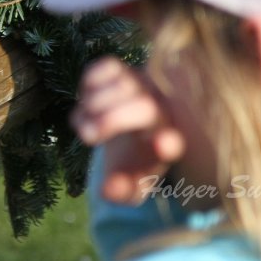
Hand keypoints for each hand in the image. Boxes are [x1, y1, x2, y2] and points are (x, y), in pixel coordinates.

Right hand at [71, 58, 184, 204]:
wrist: (131, 133)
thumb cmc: (132, 163)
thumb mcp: (129, 186)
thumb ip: (122, 193)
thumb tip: (108, 190)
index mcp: (168, 143)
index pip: (175, 141)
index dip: (169, 143)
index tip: (163, 144)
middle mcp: (161, 110)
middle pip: (143, 106)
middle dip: (112, 119)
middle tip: (88, 138)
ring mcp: (143, 87)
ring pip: (121, 83)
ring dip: (94, 106)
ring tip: (85, 128)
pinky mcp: (124, 70)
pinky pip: (106, 67)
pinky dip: (89, 84)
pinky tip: (85, 103)